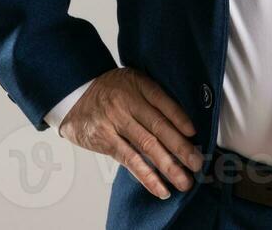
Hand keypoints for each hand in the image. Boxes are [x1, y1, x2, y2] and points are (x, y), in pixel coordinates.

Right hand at [57, 66, 203, 198]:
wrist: (74, 94)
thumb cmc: (111, 91)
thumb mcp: (132, 83)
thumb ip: (153, 98)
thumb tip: (184, 125)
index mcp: (138, 85)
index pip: (163, 101)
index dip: (179, 118)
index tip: (194, 133)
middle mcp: (127, 102)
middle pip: (158, 126)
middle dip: (180, 148)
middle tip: (197, 163)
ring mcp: (115, 122)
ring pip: (146, 146)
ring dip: (168, 166)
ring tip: (183, 181)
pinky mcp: (105, 140)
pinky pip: (129, 160)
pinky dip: (146, 176)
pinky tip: (160, 187)